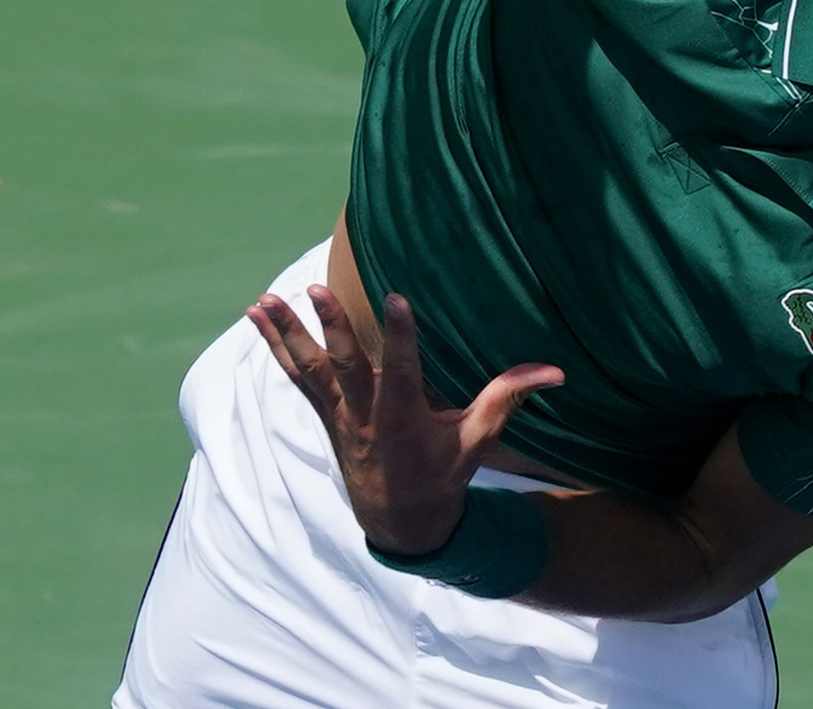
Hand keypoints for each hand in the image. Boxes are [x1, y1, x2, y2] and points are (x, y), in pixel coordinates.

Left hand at [248, 285, 563, 556]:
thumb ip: (508, 398)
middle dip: (331, 329)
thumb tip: (556, 370)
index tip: (396, 298)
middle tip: (316, 291)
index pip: (403, 372)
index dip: (400, 336)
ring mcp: (338, 414)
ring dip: (286, 335)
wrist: (398, 521)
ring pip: (308, 369)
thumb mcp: (477, 441)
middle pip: (345, 367)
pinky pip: (295, 375)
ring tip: (266, 301)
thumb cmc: (443, 476)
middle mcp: (365, 416)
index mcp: (405, 422)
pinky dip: (275, 345)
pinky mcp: (323, 412)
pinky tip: (257, 314)